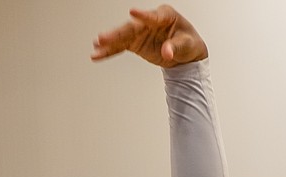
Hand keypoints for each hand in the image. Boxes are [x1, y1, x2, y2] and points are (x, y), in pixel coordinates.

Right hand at [91, 6, 207, 66]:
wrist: (185, 53)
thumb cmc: (188, 43)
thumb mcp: (187, 45)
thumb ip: (176, 48)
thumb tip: (167, 52)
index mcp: (165, 15)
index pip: (153, 16)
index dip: (143, 15)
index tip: (133, 12)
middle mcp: (149, 21)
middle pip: (131, 27)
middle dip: (117, 32)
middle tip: (104, 37)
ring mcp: (140, 32)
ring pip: (122, 36)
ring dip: (109, 43)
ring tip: (96, 47)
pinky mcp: (135, 42)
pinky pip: (120, 47)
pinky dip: (109, 51)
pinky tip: (97, 54)